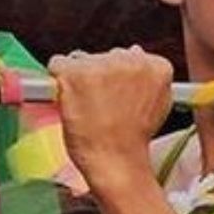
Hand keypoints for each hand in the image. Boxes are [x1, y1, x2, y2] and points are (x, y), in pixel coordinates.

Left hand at [48, 47, 173, 192]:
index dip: (121, 78)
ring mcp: (102, 65)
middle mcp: (132, 59)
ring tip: (90, 107)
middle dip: (101, 75)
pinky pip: (57, 64)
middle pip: (106, 56)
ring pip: (81, 60)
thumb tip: (135, 52)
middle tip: (104, 105)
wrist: (117, 162)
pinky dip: (58, 81)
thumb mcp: (156, 105)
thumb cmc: (132, 140)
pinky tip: (71, 101)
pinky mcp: (75, 73)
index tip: (121, 98)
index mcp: (156, 66)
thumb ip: (148, 79)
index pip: (132, 56)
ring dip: (80, 79)